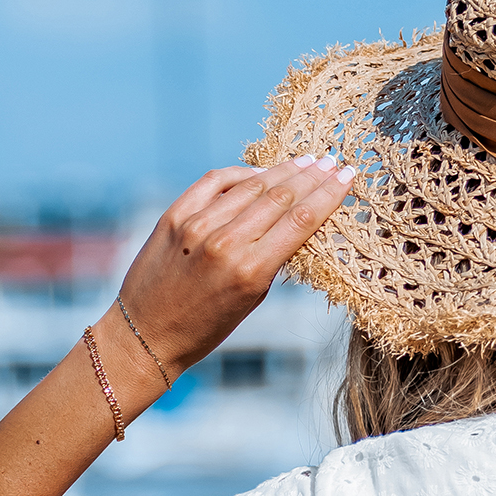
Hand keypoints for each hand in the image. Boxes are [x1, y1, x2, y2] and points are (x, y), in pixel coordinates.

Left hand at [114, 155, 355, 382]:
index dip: (328, 194)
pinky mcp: (175, 215)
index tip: (348, 176)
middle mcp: (226, 243)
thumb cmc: (205, 328)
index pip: (301, 221)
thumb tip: (292, 220)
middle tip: (333, 162)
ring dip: (283, 170)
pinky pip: (215, 182)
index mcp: (251, 272)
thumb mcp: (250, 302)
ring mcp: (197, 226)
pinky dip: (240, 173)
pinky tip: (259, 171)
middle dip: (312, 176)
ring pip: (251, 185)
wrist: (147, 335)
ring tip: (305, 161)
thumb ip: (270, 260)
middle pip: (281, 197)